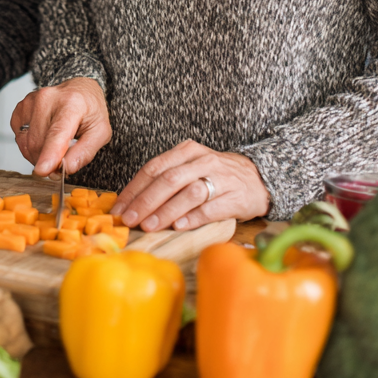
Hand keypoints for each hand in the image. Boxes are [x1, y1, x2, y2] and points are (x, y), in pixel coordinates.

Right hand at [11, 77, 111, 176]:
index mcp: (72, 103)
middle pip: (39, 143)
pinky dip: (30, 145)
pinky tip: (44, 137)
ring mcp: (31, 102)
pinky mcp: (20, 107)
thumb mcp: (100, 132)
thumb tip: (66, 168)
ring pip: (26, 143)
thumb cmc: (89, 110)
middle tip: (62, 160)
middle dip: (48, 161)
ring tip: (55, 146)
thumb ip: (85, 152)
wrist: (78, 90)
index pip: (57, 133)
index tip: (42, 171)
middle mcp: (47, 99)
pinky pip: (19, 138)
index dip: (49, 154)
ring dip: (39, 155)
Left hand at [110, 140, 269, 232]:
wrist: (258, 178)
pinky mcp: (234, 197)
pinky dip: (192, 217)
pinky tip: (178, 226)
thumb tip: (133, 202)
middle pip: (168, 179)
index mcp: (186, 151)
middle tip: (130, 219)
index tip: (120, 208)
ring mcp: (220, 178)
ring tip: (149, 226)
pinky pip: (210, 207)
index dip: (134, 189)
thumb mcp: (190, 168)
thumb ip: (165, 180)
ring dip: (165, 211)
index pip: (154, 168)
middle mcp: (202, 161)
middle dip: (145, 201)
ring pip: (188, 193)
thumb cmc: (215, 176)